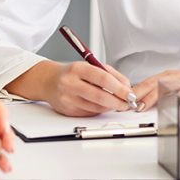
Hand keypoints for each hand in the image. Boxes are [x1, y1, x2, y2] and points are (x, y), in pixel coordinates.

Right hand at [6, 60, 135, 116]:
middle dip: (118, 101)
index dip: (119, 88)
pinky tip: (102, 105)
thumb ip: (110, 74)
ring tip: (117, 103)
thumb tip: (127, 87)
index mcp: (77, 68)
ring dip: (110, 107)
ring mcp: (68, 98)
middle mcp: (70, 83)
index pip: (102, 78)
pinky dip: (100, 110)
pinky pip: (90, 113)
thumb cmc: (73, 73)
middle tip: (128, 103)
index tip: (130, 93)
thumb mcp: (89, 66)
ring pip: (96, 107)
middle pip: (99, 96)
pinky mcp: (68, 111)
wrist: (49, 81)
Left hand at [131, 63, 179, 111]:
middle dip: (138, 95)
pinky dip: (169, 102)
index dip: (134, 91)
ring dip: (150, 98)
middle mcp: (175, 77)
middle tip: (127, 105)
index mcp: (170, 75)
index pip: (146, 82)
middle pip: (151, 84)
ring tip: (140, 107)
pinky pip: (179, 96)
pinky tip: (163, 107)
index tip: (124, 100)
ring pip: (162, 89)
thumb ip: (166, 90)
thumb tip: (148, 102)